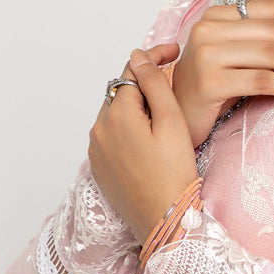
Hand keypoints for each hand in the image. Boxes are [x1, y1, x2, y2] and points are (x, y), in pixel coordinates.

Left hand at [88, 44, 198, 245]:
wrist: (165, 222)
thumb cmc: (175, 174)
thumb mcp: (172, 123)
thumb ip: (155, 84)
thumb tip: (139, 55)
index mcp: (117, 114)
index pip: (132, 70)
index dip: (154, 57)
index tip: (175, 52)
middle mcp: (99, 129)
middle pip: (123, 92)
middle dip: (146, 84)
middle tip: (177, 88)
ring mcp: (96, 150)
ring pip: (117, 114)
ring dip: (138, 107)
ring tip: (167, 118)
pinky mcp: (100, 168)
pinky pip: (112, 136)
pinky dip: (130, 129)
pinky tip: (152, 141)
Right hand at [173, 0, 273, 146]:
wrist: (174, 116)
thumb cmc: (210, 85)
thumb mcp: (238, 55)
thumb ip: (269, 40)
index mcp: (216, 15)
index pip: (270, 6)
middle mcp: (208, 29)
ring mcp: (206, 55)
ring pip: (272, 55)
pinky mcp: (209, 82)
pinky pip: (262, 80)